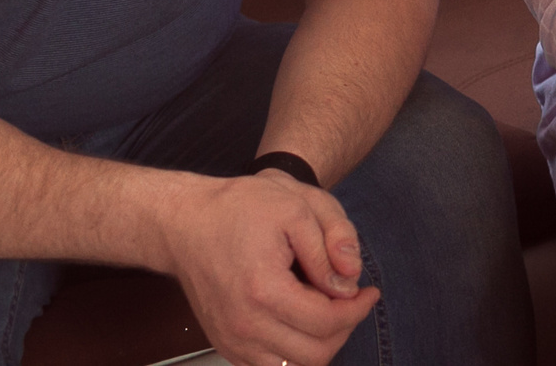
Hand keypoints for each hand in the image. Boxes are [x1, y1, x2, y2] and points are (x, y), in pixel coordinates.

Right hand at [154, 171, 379, 365]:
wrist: (186, 222)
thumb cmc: (237, 209)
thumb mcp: (296, 205)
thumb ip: (331, 242)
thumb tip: (351, 280)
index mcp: (263, 290)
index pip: (326, 321)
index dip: (357, 309)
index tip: (369, 292)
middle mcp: (244, 325)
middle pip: (315, 354)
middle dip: (344, 327)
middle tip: (350, 299)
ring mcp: (232, 339)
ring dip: (320, 343)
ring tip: (326, 309)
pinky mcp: (226, 344)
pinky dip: (294, 351)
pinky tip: (301, 319)